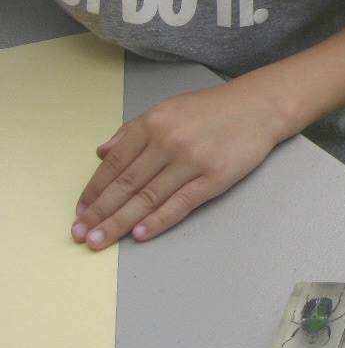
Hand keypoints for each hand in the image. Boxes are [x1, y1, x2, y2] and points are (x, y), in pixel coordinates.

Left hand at [72, 80, 284, 249]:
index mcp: (154, 123)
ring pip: (148, 198)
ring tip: (100, 241)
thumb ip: (133, 131)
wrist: (260, 106)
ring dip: (120, 223)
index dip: (94, 191)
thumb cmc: (213, 109)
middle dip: (100, 213)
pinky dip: (158, 220)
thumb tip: (102, 153)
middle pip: (126, 185)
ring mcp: (192, 161)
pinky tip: (140, 234)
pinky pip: (181, 203)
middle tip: (81, 235)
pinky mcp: (215, 177)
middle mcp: (169, 141)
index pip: (114, 164)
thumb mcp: (169, 109)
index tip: (81, 211)